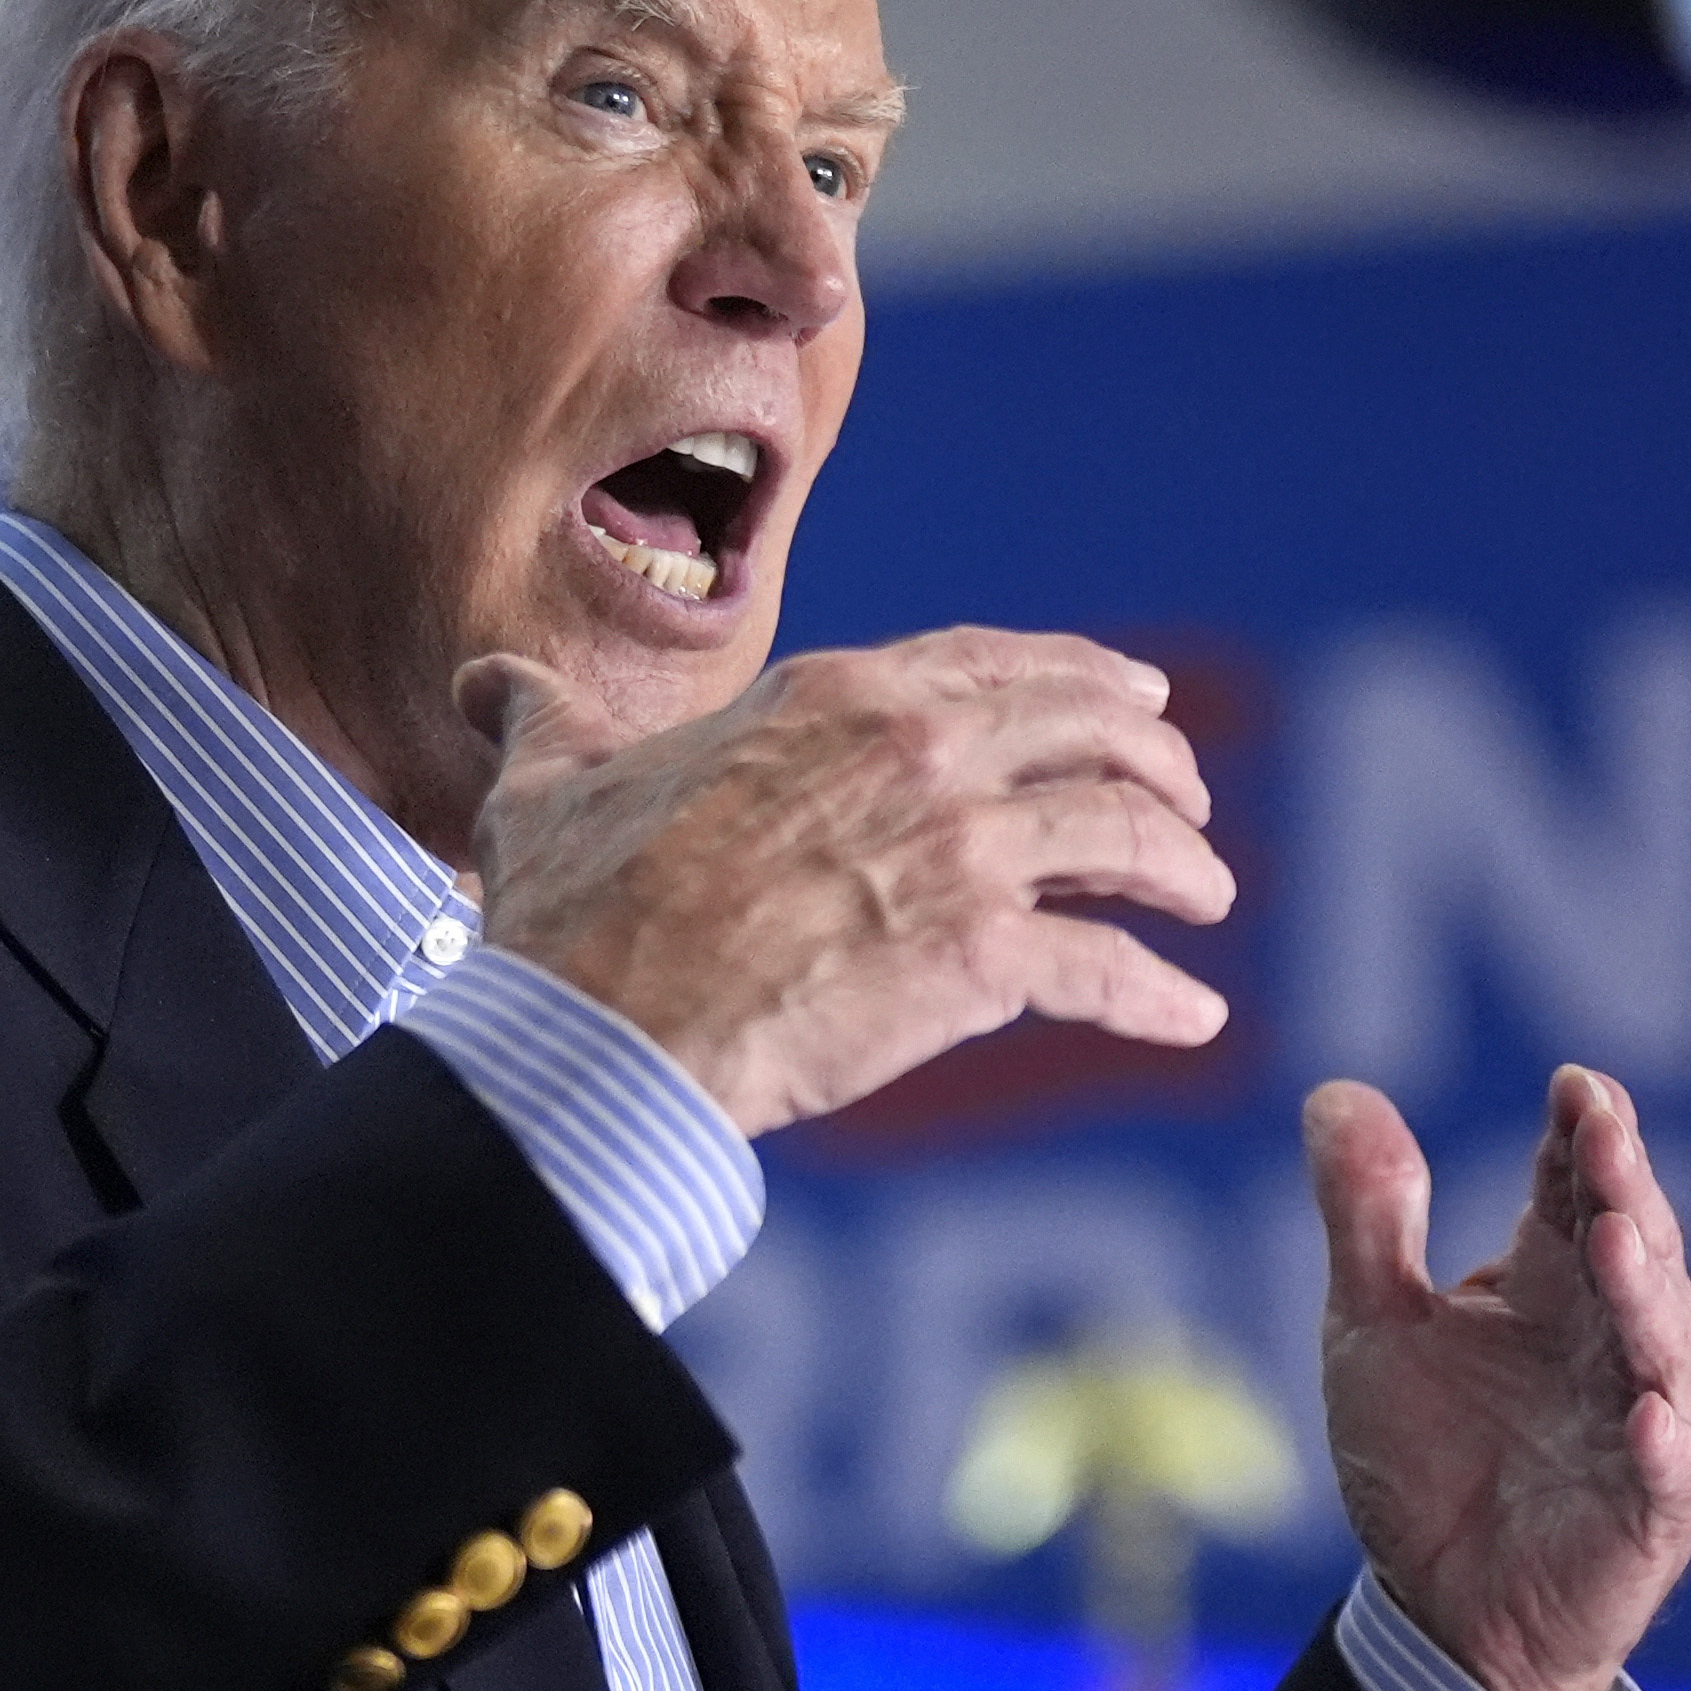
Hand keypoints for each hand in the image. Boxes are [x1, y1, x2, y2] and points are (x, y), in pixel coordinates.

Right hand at [455, 629, 1236, 1135]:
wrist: (602, 1028)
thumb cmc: (572, 913)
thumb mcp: (547, 783)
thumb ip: (539, 718)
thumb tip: (484, 682)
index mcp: (836, 695)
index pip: (997, 662)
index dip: (1081, 676)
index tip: (1133, 695)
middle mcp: (919, 752)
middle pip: (1091, 731)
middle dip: (1158, 761)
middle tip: (1186, 803)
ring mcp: (958, 850)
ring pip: (1126, 835)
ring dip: (1181, 866)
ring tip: (1206, 899)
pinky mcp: (981, 959)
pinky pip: (1108, 970)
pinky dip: (1162, 996)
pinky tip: (1196, 1016)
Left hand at [1312, 1066, 1690, 1690]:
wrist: (1437, 1611)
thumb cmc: (1424, 1459)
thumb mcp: (1372, 1326)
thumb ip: (1365, 1216)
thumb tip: (1333, 1092)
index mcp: (1548, 1282)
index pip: (1577, 1186)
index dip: (1585, 1132)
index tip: (1576, 1083)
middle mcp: (1609, 1337)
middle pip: (1637, 1244)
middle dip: (1625, 1186)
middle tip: (1604, 1134)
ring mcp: (1643, 1421)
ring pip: (1665, 1344)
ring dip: (1646, 1293)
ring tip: (1617, 1244)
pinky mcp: (1655, 1511)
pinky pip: (1677, 1472)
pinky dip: (1668, 1444)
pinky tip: (1649, 1417)